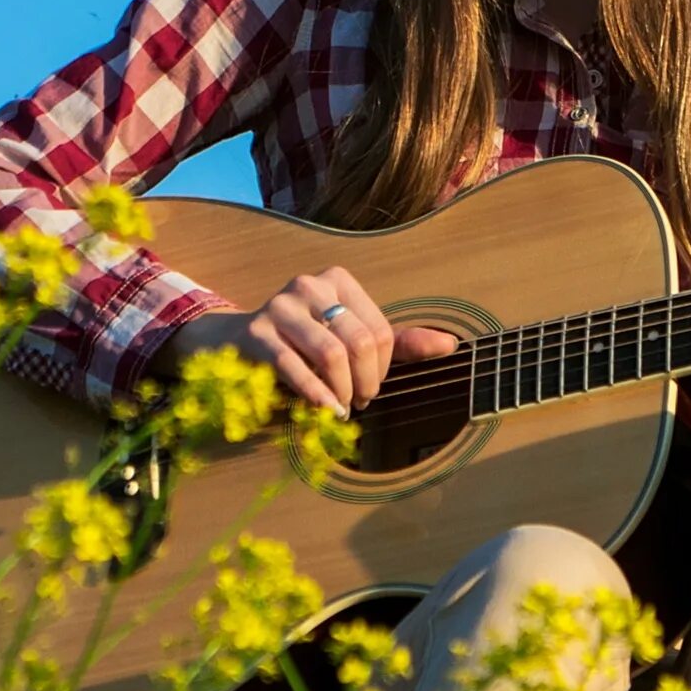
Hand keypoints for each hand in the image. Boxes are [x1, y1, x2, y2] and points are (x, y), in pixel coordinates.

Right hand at [152, 268, 460, 415]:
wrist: (240, 347)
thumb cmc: (305, 345)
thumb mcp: (352, 341)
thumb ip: (400, 343)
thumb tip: (451, 344)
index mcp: (337, 280)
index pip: (380, 330)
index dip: (383, 367)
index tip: (371, 385)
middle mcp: (309, 285)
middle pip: (358, 342)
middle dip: (366, 382)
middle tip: (359, 402)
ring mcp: (280, 306)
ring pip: (330, 354)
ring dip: (342, 390)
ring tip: (342, 408)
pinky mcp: (256, 333)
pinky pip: (295, 367)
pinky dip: (316, 395)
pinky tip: (326, 411)